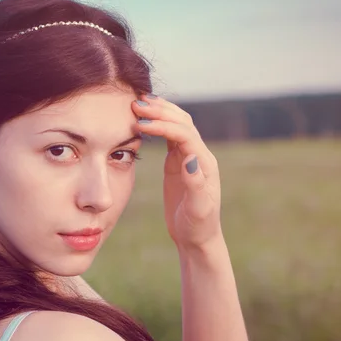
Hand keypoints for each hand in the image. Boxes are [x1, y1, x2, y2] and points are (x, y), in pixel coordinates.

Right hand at [131, 95, 221, 250]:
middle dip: (160, 111)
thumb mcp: (198, 209)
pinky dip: (156, 124)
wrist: (197, 237)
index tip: (141, 123)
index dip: (163, 125)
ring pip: (175, 124)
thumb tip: (189, 158)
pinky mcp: (177, 162)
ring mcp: (187, 157)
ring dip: (159, 112)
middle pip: (181, 122)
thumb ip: (195, 184)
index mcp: (204, 163)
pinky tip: (142, 118)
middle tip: (136, 103)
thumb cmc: (198, 226)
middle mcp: (198, 155)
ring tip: (137, 102)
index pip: (184, 134)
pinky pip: (168, 136)